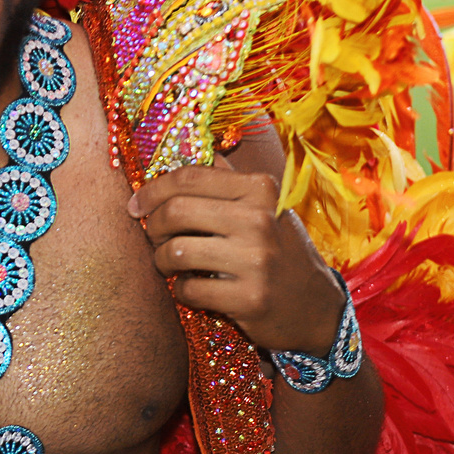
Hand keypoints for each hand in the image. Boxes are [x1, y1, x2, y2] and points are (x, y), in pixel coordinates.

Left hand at [129, 155, 342, 355]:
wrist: (317, 307)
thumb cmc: (279, 250)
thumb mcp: (264, 206)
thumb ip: (225, 179)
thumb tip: (182, 146)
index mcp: (259, 189)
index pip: (188, 177)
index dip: (152, 190)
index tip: (137, 206)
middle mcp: (259, 219)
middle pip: (175, 211)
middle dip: (154, 228)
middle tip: (156, 239)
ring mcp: (257, 260)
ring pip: (176, 251)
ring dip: (163, 261)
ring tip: (170, 265)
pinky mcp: (250, 299)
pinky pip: (189, 289)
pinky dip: (182, 290)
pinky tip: (192, 288)